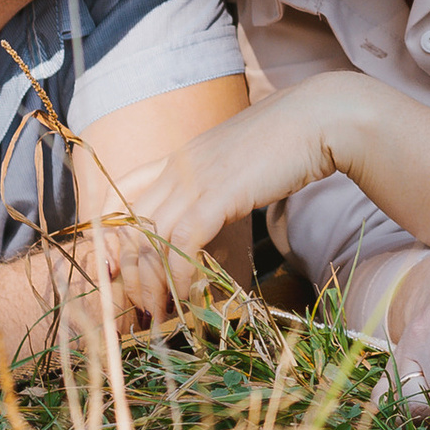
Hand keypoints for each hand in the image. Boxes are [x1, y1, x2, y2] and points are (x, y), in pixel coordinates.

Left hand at [98, 83, 368, 320]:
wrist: (322, 118)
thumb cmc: (291, 139)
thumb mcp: (238, 159)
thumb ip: (217, 181)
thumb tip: (212, 214)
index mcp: (182, 156)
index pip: (122, 190)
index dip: (108, 231)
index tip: (112, 265)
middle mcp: (180, 165)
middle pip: (131, 225)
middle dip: (131, 272)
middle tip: (143, 304)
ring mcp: (196, 178)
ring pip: (152, 239)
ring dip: (154, 282)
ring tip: (163, 310)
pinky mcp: (219, 194)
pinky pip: (183, 243)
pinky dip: (180, 275)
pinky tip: (189, 295)